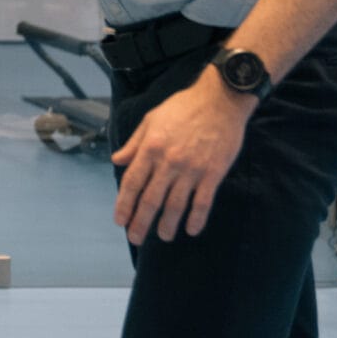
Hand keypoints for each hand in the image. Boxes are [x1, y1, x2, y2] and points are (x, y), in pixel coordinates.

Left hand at [110, 69, 258, 243]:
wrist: (220, 100)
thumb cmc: (183, 107)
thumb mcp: (151, 119)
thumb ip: (134, 143)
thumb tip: (117, 160)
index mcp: (151, 148)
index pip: (132, 182)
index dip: (124, 204)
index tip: (120, 221)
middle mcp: (169, 162)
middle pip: (151, 199)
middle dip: (141, 222)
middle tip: (135, 237)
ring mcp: (192, 169)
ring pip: (176, 205)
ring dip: (168, 224)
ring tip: (163, 236)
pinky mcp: (213, 173)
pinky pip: (203, 201)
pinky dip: (196, 218)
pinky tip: (191, 230)